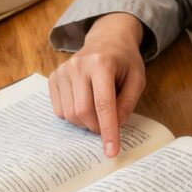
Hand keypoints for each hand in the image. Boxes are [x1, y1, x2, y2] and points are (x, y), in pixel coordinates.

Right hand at [48, 13, 145, 157]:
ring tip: (98, 112)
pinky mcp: (54, 77)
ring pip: (69, 114)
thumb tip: (115, 125)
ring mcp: (63, 71)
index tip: (111, 151)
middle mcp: (78, 66)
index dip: (108, 131)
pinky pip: (59, 110)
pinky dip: (73, 116)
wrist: (106, 39)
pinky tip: (84, 104)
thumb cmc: (124, 60)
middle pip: (83, 112)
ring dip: (85, 123)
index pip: (104, 105)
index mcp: (102, 64)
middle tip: (108, 127)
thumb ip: (128, 103)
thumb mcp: (137, 79)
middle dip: (97, 128)